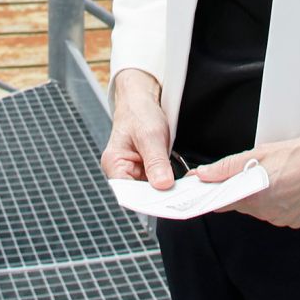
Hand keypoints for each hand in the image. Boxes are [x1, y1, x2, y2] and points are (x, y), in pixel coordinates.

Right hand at [100, 68, 174, 189]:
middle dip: (161, 194)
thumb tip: (162, 185)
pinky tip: (181, 181)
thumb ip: (155, 161)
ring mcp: (134, 171)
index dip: (148, 200)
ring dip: (167, 189)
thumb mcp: (150, 135)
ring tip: (184, 187)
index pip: (128, 193)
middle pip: (141, 194)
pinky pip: (158, 182)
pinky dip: (169, 182)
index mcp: (114, 163)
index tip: (168, 200)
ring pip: (152, 190)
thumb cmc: (138, 111)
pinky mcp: (146, 169)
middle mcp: (122, 171)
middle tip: (181, 194)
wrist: (142, 99)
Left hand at [195, 119, 299, 227]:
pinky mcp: (296, 220)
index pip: (223, 202)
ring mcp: (284, 219)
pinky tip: (281, 184)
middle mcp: (270, 212)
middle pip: (240, 204)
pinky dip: (272, 200)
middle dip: (235, 190)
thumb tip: (204, 174)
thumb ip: (228, 167)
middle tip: (240, 171)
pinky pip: (275, 212)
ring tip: (267, 174)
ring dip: (255, 195)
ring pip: (257, 208)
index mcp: (258, 196)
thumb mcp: (260, 152)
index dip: (211, 194)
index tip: (200, 188)